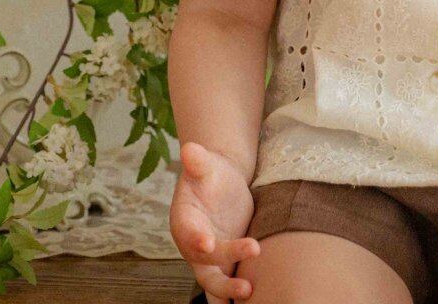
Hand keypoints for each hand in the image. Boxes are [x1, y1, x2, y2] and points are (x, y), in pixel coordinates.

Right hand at [169, 140, 261, 301]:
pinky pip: (228, 283)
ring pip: (215, 282)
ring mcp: (210, 257)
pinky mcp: (226, 263)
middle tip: (245, 284)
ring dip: (228, 292)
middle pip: (204, 267)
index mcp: (184, 221)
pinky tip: (254, 299)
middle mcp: (194, 245)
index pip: (188, 234)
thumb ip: (198, 160)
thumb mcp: (204, 164)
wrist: (221, 181)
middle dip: (222, 279)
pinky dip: (234, 294)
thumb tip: (190, 148)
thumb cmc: (210, 172)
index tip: (208, 243)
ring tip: (249, 292)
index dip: (196, 240)